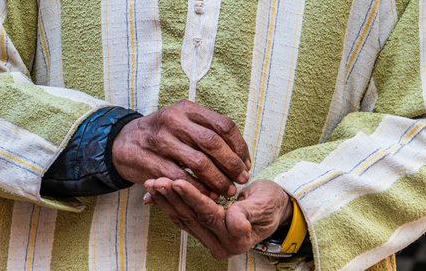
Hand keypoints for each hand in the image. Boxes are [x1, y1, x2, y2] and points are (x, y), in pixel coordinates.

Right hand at [112, 100, 250, 197]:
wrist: (123, 142)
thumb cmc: (162, 133)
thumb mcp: (182, 120)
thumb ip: (207, 130)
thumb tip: (240, 154)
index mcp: (187, 108)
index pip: (223, 124)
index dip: (239, 146)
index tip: (246, 162)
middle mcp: (174, 120)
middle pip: (213, 142)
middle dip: (232, 164)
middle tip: (241, 179)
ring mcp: (161, 140)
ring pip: (199, 162)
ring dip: (218, 180)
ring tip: (228, 190)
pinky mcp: (150, 161)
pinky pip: (181, 179)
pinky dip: (198, 189)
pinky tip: (208, 196)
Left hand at [144, 177, 292, 260]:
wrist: (273, 208)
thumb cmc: (270, 203)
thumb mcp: (264, 205)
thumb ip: (248, 213)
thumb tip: (235, 222)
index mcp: (234, 239)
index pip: (207, 214)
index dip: (192, 196)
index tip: (176, 180)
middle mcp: (219, 244)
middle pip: (190, 217)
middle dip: (171, 197)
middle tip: (155, 180)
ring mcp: (210, 239)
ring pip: (183, 218)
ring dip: (166, 200)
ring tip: (152, 183)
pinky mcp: (204, 231)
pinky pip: (183, 217)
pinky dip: (169, 203)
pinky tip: (158, 192)